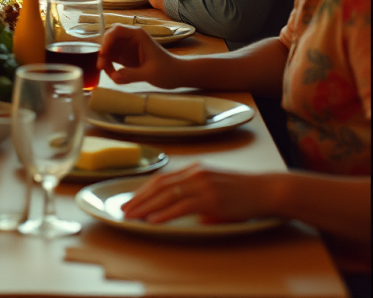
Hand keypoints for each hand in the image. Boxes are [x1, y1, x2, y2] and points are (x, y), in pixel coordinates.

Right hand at [97, 23, 182, 88]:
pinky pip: (112, 58)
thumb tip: (114, 77)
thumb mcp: (150, 73)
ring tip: (110, 74)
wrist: (178, 75)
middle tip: (101, 66)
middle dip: (103, 51)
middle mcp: (130, 38)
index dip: (107, 40)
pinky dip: (109, 66)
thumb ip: (131, 75)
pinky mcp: (126, 57)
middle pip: (109, 38)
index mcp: (138, 35)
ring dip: (105, 60)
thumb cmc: (168, 70)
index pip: (117, 30)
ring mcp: (127, 48)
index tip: (103, 54)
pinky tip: (113, 75)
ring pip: (109, 49)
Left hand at [121, 164, 273, 224]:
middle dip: (139, 198)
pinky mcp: (210, 199)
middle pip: (159, 186)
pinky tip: (154, 220)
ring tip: (133, 216)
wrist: (266, 190)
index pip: (162, 179)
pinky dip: (165, 214)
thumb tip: (190, 215)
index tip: (131, 200)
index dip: (144, 190)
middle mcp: (194, 174)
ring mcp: (202, 185)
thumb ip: (199, 197)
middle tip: (124, 210)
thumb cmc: (243, 192)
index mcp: (194, 170)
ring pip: (166, 195)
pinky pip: (182, 206)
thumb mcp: (216, 188)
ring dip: (147, 207)